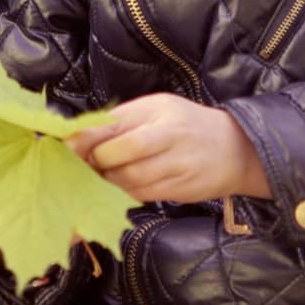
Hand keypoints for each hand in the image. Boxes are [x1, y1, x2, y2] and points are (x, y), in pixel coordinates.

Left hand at [65, 94, 268, 203]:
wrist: (237, 149)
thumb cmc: (187, 124)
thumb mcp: (157, 109)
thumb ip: (122, 121)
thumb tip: (80, 135)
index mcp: (158, 110)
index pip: (114, 124)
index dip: (86, 139)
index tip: (67, 147)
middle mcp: (169, 134)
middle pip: (120, 153)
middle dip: (98, 163)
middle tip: (85, 166)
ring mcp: (178, 164)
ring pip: (131, 179)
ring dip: (109, 182)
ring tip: (102, 178)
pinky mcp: (183, 189)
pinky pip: (145, 195)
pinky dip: (127, 193)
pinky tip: (122, 187)